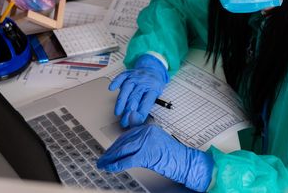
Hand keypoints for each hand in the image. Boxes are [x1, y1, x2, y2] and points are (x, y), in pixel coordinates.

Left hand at [97, 124, 213, 191]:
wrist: (184, 161)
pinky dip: (116, 164)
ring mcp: (146, 142)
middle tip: (103, 158)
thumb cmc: (172, 153)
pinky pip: (127, 160)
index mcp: (148, 127)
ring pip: (123, 149)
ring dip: (110, 158)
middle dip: (111, 151)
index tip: (109, 150)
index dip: (116, 144)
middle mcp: (146, 132)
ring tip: (103, 163)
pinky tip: (109, 167)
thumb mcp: (157, 139)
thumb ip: (143, 134)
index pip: (127, 134)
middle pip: (123, 141)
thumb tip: (130, 120)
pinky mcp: (146, 154)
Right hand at [109, 54, 168, 126]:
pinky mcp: (128, 73)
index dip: (140, 113)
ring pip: (127, 88)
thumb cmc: (153, 85)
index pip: (147, 102)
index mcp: (154, 88)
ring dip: (121, 101)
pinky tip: (111, 88)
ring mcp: (135, 76)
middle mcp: (144, 82)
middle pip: (135, 97)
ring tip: (118, 112)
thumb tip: (136, 119)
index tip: (134, 122)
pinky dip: (116, 82)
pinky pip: (121, 77)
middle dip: (129, 111)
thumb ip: (146, 105)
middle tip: (124, 121)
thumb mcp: (156, 95)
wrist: (153, 69)